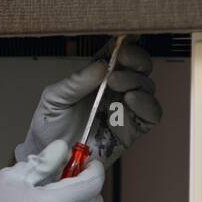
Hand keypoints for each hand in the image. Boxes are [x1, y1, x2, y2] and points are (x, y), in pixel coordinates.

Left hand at [15, 41, 162, 167]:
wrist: (50, 162)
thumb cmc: (49, 128)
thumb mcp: (54, 99)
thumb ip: (75, 82)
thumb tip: (101, 66)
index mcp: (98, 76)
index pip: (119, 53)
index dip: (126, 43)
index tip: (123, 40)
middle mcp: (116, 90)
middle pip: (140, 67)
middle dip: (135, 59)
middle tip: (121, 60)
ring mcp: (125, 109)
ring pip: (147, 86)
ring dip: (136, 80)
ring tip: (116, 84)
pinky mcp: (132, 130)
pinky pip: (151, 114)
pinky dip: (146, 104)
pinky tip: (131, 100)